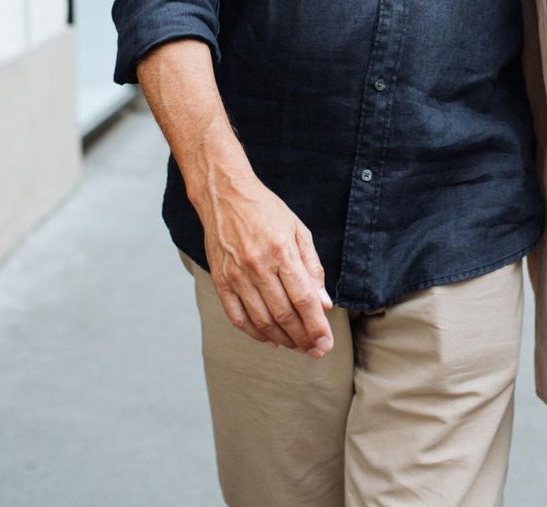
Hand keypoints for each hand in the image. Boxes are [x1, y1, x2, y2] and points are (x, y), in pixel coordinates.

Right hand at [198, 172, 334, 357]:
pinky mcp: (220, 280)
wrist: (225, 195)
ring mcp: (236, 275)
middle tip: (316, 351)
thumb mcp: (299, 230)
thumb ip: (312, 267)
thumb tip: (324, 303)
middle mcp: (258, 265)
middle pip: (284, 313)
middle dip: (303, 338)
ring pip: (262, 320)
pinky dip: (254, 333)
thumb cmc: (267, 212)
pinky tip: (270, 339)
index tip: (326, 342)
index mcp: (282, 250)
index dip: (316, 325)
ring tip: (297, 348)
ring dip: (282, 339)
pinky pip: (237, 317)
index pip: (304, 298)